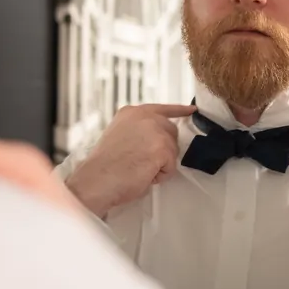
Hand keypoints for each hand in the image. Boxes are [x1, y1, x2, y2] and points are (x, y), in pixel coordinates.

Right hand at [65, 103, 196, 216]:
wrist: (97, 179)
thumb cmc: (104, 165)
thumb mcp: (119, 135)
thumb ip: (138, 130)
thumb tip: (153, 139)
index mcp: (132, 112)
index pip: (162, 109)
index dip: (179, 111)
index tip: (191, 110)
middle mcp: (145, 116)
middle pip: (171, 131)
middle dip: (164, 148)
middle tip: (144, 162)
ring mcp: (155, 131)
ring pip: (172, 150)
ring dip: (160, 163)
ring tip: (138, 168)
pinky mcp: (163, 149)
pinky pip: (171, 167)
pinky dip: (160, 176)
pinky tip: (143, 175)